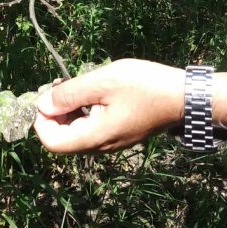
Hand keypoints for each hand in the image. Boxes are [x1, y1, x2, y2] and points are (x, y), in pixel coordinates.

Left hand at [34, 59, 183, 152]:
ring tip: (76, 84)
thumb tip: (42, 104)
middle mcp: (101, 146)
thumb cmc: (145, 86)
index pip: (52, 143)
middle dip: (53, 113)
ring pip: (76, 132)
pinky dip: (83, 111)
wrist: (185, 97)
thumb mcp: (104, 81)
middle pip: (62, 138)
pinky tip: (92, 91)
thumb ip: (70, 94)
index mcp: (95, 136)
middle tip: (60, 84)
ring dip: (68, 110)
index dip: (41, 121)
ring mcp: (111, 141)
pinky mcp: (119, 133)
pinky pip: (91, 127)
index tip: (46, 94)